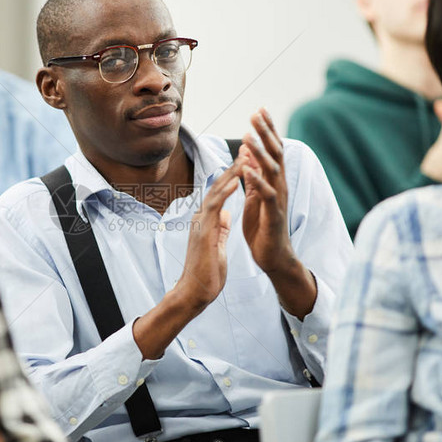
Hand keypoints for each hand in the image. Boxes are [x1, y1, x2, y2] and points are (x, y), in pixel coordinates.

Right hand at [174, 159, 242, 308]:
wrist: (195, 292)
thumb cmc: (206, 272)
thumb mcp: (217, 245)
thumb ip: (219, 228)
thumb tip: (225, 214)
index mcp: (206, 221)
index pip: (220, 193)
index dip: (232, 176)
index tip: (245, 162)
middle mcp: (201, 218)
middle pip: (217, 187)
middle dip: (232, 168)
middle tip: (246, 149)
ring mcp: (200, 224)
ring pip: (215, 192)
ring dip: (230, 174)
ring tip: (243, 157)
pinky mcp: (202, 232)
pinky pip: (213, 207)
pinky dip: (224, 192)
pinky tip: (234, 180)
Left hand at [240, 108, 295, 274]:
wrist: (274, 257)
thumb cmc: (264, 227)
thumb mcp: (255, 196)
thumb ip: (252, 175)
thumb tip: (246, 152)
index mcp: (273, 181)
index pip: (272, 150)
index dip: (267, 130)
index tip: (259, 110)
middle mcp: (279, 186)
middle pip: (275, 154)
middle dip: (265, 133)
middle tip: (256, 113)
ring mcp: (278, 200)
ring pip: (271, 171)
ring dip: (259, 153)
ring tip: (248, 137)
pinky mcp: (273, 215)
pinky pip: (266, 195)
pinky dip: (257, 181)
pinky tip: (247, 170)